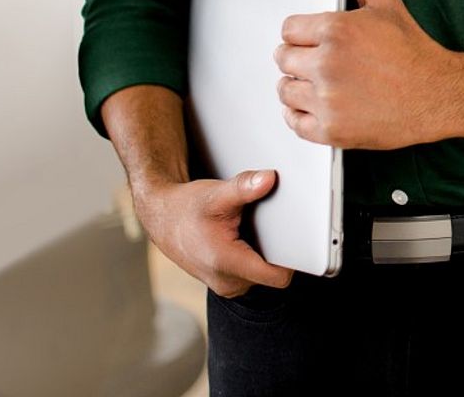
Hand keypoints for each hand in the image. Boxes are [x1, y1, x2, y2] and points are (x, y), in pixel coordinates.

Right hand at [134, 169, 294, 298]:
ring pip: (262, 274)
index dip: (293, 258)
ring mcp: (226, 285)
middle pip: (272, 274)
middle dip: (278, 251)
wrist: (163, 219)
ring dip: (264, 254)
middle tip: (273, 225)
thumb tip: (270, 178)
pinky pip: (252, 274)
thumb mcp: (217, 194)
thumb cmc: (187, 208)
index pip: (277, 277)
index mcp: (227, 264)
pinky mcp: (225, 282)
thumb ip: (245, 187)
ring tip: (253, 230)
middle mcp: (228, 282)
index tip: (299, 238)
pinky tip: (245, 237)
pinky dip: (253, 256)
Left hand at [274, 0, 463, 148]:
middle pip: (282, 58)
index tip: (313, 39)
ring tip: (319, 82)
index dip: (301, 33)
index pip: (288, 29)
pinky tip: (318, 105)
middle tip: (318, 60)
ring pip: (284, 90)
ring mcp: (327, 99)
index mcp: (336, 30)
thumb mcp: (386, 1)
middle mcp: (326, 64)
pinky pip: (294, 122)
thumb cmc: (413, 49)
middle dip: (297, 57)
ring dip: (297, 85)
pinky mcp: (331, 129)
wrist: (437, 94)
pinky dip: (300, 116)